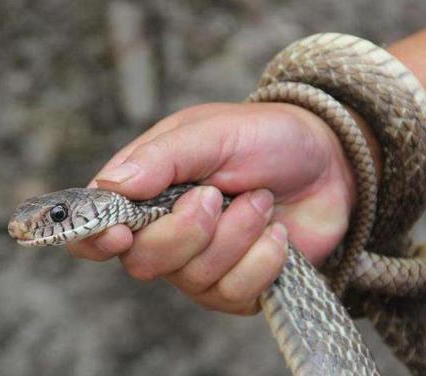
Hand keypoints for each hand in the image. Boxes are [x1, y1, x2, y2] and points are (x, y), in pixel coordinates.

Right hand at [68, 102, 357, 314]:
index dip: (96, 240)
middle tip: (218, 194)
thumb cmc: (265, 138)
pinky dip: (263, 260)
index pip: (96, 230)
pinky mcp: (237, 287)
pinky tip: (277, 233)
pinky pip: (235, 294)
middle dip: (187, 231)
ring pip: (195, 279)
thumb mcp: (212, 132)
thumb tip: (111, 185)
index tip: (121, 234)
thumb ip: (161, 157)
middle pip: (144, 263)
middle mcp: (165, 233)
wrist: (328, 163)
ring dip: (237, 235)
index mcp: (144, 191)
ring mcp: (200, 266)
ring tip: (260, 200)